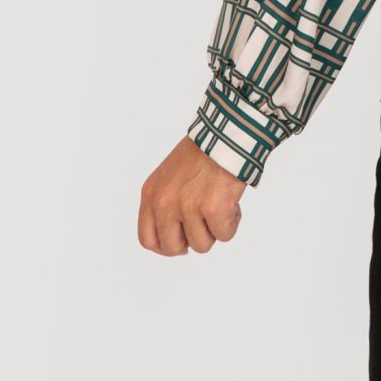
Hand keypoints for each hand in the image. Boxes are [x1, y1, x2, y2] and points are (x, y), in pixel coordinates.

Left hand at [138, 136, 248, 255]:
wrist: (226, 133)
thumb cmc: (204, 152)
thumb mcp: (170, 176)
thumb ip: (167, 203)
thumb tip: (178, 236)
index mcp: (152, 194)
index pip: (148, 239)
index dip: (166, 246)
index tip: (182, 241)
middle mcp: (165, 202)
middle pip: (172, 247)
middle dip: (192, 241)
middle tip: (205, 223)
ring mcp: (187, 206)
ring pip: (202, 245)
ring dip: (215, 229)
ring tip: (221, 203)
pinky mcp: (213, 208)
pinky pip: (225, 235)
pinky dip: (232, 222)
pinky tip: (232, 201)